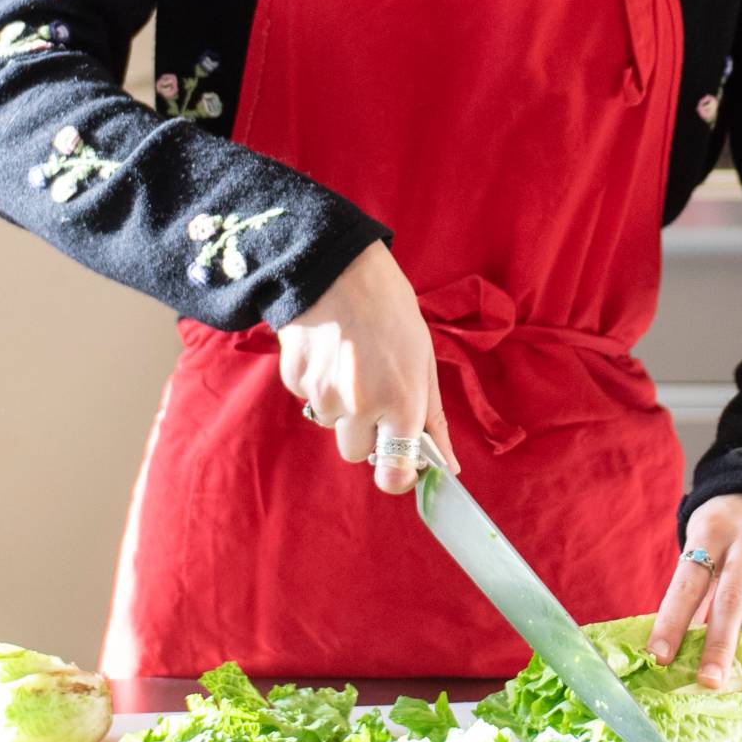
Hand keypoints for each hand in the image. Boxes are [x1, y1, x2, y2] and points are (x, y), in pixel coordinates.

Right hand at [275, 243, 455, 495]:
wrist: (336, 265)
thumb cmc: (390, 308)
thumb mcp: (423, 359)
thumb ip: (433, 417)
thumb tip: (447, 464)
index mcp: (402, 402)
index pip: (393, 475)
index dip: (396, 476)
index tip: (400, 465)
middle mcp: (361, 406)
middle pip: (357, 454)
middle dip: (367, 433)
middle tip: (375, 392)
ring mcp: (323, 395)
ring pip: (332, 426)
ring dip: (341, 407)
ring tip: (351, 362)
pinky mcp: (294, 379)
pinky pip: (308, 400)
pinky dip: (319, 385)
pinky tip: (329, 351)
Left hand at [649, 495, 741, 698]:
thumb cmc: (727, 521)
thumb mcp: (704, 540)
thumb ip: (695, 587)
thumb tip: (676, 641)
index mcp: (713, 534)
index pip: (689, 581)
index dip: (672, 619)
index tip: (659, 656)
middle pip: (734, 596)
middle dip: (721, 642)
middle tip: (711, 682)